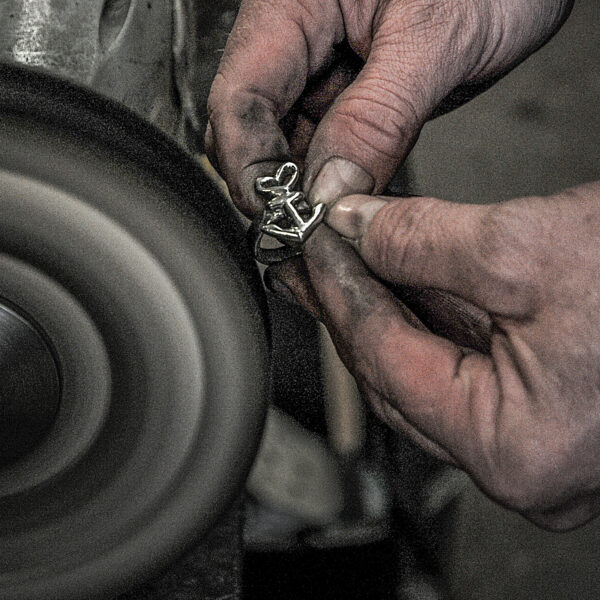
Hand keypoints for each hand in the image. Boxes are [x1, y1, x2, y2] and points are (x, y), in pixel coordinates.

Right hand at [206, 0, 572, 215]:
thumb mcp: (437, 39)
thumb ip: (378, 117)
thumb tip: (330, 188)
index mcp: (292, 5)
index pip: (240, 97)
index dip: (249, 162)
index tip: (278, 214)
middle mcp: (297, 42)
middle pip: (253, 129)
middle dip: (275, 186)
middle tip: (307, 233)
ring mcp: (322, 74)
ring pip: (290, 148)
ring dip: (307, 193)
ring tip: (334, 229)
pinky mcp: (352, 100)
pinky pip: (329, 151)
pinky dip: (338, 185)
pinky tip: (353, 207)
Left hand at [267, 181, 599, 531]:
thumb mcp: (528, 246)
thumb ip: (422, 240)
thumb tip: (355, 226)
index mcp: (515, 448)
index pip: (384, 361)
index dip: (341, 292)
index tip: (315, 245)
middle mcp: (522, 463)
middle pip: (397, 374)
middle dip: (352, 306)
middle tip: (312, 259)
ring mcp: (535, 441)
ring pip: (425, 370)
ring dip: (384, 310)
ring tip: (338, 264)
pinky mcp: (546, 410)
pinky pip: (462, 365)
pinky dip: (425, 319)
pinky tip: (394, 280)